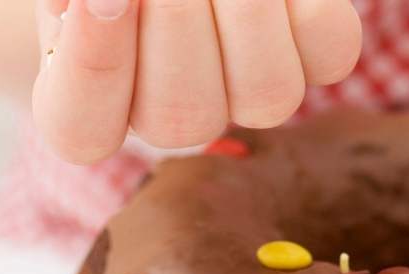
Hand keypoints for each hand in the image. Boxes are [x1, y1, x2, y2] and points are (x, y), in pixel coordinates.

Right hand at [34, 0, 361, 164]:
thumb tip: (84, 8)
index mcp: (96, 92)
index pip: (80, 127)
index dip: (92, 70)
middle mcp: (179, 109)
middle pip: (178, 121)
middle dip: (175, 29)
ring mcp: (251, 91)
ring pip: (265, 96)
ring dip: (246, 19)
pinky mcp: (316, 55)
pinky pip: (328, 50)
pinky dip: (304, 4)